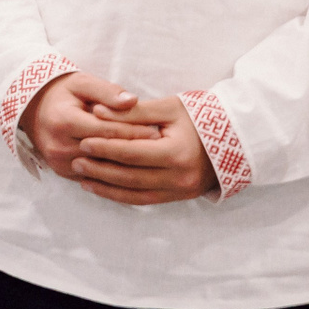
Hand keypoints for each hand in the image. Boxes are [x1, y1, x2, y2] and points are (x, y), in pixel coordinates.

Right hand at [19, 72, 158, 178]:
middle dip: (135, 149)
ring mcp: (59, 162)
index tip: (159, 131)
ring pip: (102, 168)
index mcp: (63, 121)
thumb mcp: (82, 83)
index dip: (134, 131)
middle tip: (163, 148)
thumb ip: (107, 91)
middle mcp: (58, 145)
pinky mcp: (62, 172)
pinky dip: (115, 173)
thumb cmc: (64, 93)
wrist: (35, 109)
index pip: (106, 130)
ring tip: (153, 159)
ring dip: (128, 165)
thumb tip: (133, 100)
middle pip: (106, 152)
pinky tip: (135, 168)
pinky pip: (94, 176)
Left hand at [71, 95, 218, 204]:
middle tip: (75, 162)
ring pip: (135, 193)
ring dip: (107, 187)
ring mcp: (181, 190)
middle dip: (100, 170)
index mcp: (176, 152)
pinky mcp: (180, 197)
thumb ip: (132, 112)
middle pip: (131, 176)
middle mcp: (179, 176)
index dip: (106, 148)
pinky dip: (121, 196)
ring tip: (82, 177)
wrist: (233, 139)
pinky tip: (102, 189)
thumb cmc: (198, 117)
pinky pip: (145, 200)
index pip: (132, 153)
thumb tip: (96, 111)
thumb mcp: (167, 108)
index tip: (83, 142)